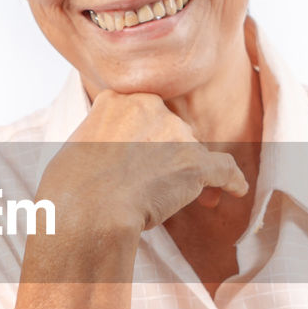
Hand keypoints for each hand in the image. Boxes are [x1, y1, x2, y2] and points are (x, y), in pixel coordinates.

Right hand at [40, 90, 248, 238]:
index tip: (142, 157)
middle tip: (154, 182)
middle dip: (166, 153)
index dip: (145, 137)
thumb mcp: (76, 144)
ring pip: (191, 150)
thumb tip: (111, 156)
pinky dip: (232, 181)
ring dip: (186, 172)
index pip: (142, 113)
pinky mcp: (195, 163)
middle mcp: (150, 107)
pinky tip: (236, 190)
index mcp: (118, 98)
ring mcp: (175, 134)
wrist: (87, 210)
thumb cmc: (71, 188)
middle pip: (170, 129)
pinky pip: (224, 169)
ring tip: (178, 200)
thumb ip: (101, 138)